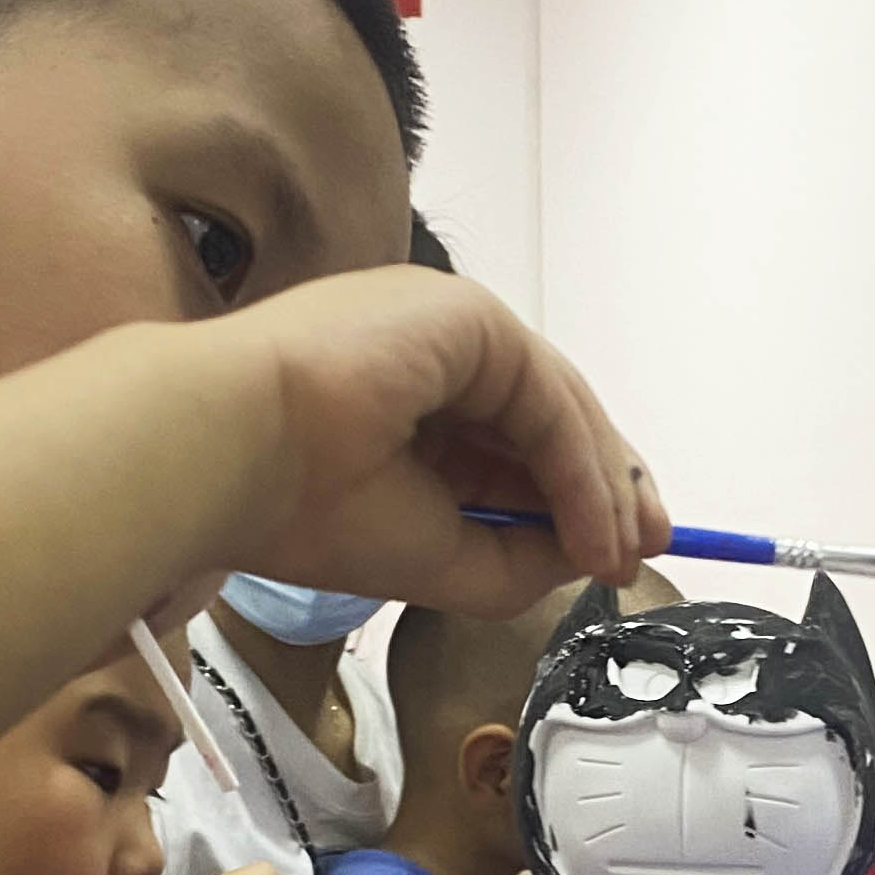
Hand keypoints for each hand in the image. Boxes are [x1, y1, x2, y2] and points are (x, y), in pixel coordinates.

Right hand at [201, 269, 666, 618]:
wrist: (229, 453)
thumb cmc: (295, 506)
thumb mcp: (437, 557)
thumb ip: (517, 557)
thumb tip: (593, 552)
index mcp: (402, 398)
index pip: (508, 438)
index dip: (570, 495)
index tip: (612, 552)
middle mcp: (428, 352)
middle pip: (546, 416)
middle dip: (607, 485)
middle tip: (645, 546)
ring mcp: (447, 326)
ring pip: (556, 406)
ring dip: (602, 485)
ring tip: (623, 552)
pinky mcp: (465, 316)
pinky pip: (547, 396)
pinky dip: (582, 466)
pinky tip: (596, 524)